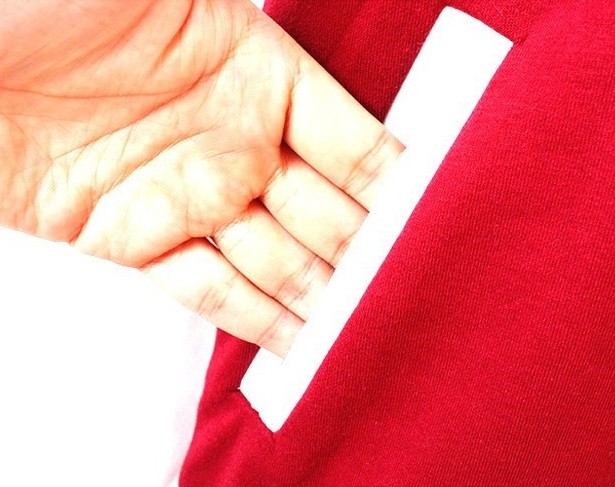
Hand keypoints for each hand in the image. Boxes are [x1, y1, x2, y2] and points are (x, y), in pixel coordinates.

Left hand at [0, 0, 401, 355]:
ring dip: (322, 298)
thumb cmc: (52, 2)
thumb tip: (337, 29)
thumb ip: (245, 23)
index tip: (438, 224)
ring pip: (275, 259)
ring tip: (368, 335)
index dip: (398, 185)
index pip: (353, 142)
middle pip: (324, 211)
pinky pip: (208, 288)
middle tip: (413, 297)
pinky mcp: (134, 239)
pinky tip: (300, 344)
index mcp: (257, 73)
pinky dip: (254, 320)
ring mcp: (185, 194)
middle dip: (369, 256)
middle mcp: (231, 139)